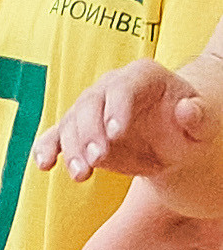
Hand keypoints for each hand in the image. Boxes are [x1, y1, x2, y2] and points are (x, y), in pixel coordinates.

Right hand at [47, 58, 213, 182]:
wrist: (175, 136)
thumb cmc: (191, 126)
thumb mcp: (205, 123)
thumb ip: (199, 117)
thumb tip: (187, 110)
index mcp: (143, 75)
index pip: (123, 87)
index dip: (117, 108)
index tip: (116, 133)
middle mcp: (111, 85)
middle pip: (90, 103)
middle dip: (89, 132)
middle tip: (97, 159)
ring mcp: (91, 106)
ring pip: (71, 122)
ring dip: (72, 148)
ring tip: (82, 174)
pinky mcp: (78, 128)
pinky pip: (57, 135)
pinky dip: (48, 148)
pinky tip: (44, 163)